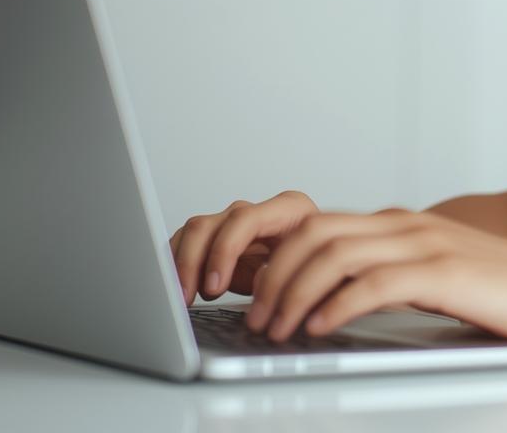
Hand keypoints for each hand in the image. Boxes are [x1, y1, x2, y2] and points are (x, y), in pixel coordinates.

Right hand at [169, 190, 319, 304]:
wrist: (325, 274)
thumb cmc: (326, 270)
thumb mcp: (314, 275)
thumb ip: (289, 275)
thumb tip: (263, 283)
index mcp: (290, 210)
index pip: (244, 220)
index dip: (224, 252)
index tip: (215, 286)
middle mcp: (261, 212)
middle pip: (211, 224)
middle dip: (193, 262)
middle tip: (188, 296)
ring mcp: (239, 225)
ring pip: (195, 233)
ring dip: (182, 265)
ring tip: (184, 297)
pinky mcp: (224, 241)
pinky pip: (190, 244)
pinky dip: (180, 265)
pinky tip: (184, 289)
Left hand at [243, 208, 506, 342]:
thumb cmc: (506, 288)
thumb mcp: (435, 274)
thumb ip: (393, 275)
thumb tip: (339, 300)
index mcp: (400, 224)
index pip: (314, 223)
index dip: (275, 256)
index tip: (255, 293)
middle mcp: (406, 225)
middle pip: (312, 233)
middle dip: (272, 276)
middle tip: (256, 316)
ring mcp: (425, 244)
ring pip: (334, 253)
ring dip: (294, 293)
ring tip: (279, 329)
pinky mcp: (444, 272)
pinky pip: (374, 282)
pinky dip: (337, 306)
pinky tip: (322, 328)